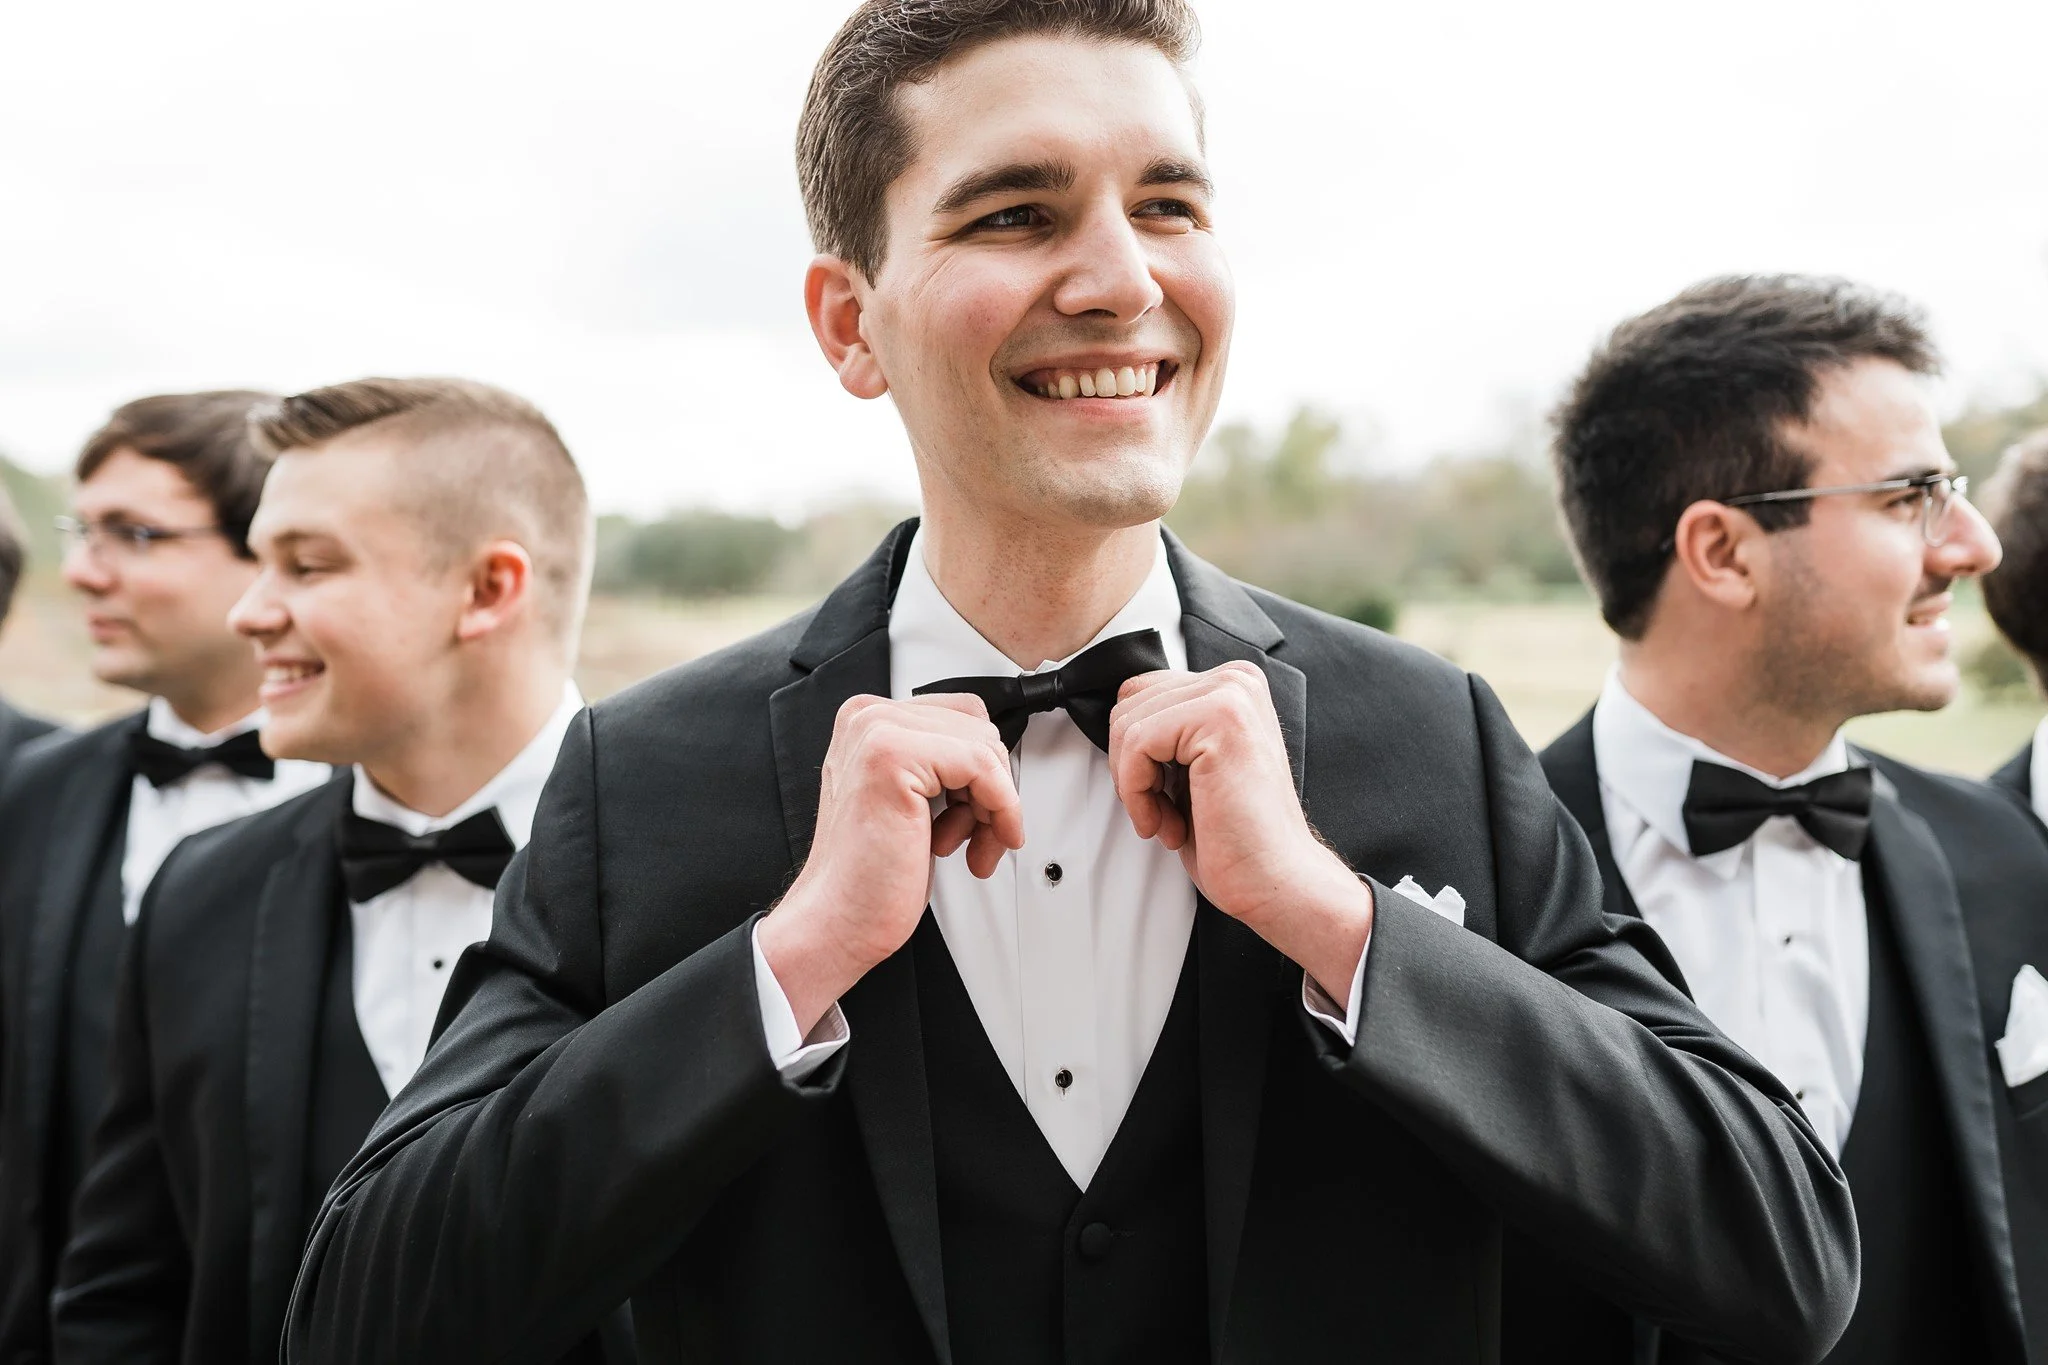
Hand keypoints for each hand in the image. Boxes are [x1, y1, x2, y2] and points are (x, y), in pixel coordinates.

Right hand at [757, 693, 1022, 1033]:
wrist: (837, 918)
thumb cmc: (871, 875)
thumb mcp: (913, 802)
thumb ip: (942, 766)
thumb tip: (996, 763)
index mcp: (869, 722)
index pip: (962, 717)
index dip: (985, 772)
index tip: (985, 812)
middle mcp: (869, 718)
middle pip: (978, 728)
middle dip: (993, 789)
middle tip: (980, 835)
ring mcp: (877, 731)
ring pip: (985, 746)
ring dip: (995, 805)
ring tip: (970, 844)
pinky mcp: (893, 755)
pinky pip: (982, 766)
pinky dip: (999, 810)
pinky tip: (980, 845)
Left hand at [1109, 662, 1371, 995]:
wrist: (1275, 880)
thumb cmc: (1236, 838)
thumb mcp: (1189, 769)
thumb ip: (1164, 733)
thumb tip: (1117, 723)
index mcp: (1232, 688)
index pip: (1142, 693)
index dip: (1134, 753)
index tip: (1158, 794)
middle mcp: (1236, 682)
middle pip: (1129, 703)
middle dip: (1130, 767)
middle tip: (1162, 811)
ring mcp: (1231, 695)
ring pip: (1128, 724)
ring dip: (1134, 785)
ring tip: (1169, 819)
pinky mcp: (1220, 718)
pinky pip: (1138, 744)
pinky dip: (1138, 795)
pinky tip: (1170, 823)